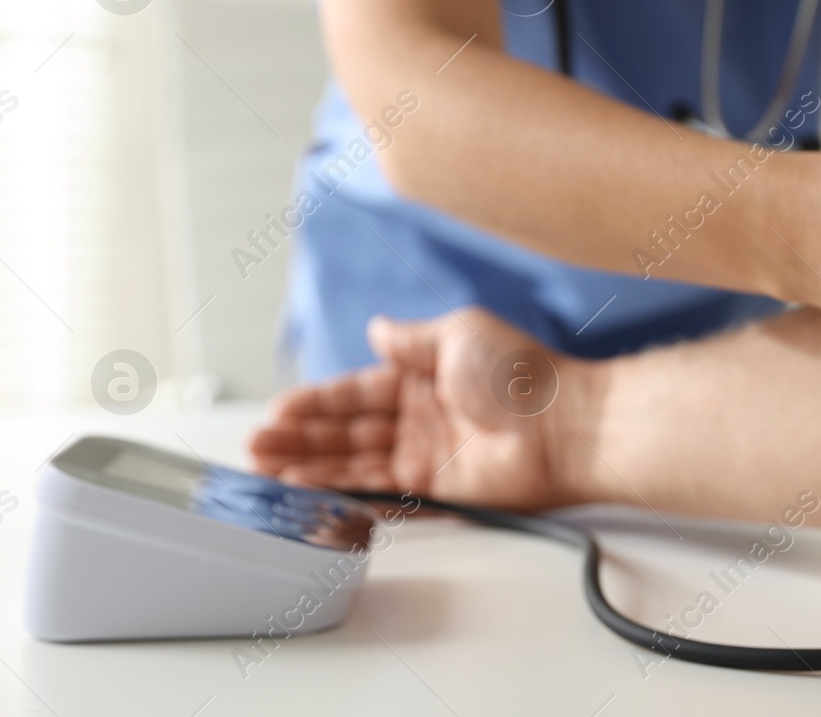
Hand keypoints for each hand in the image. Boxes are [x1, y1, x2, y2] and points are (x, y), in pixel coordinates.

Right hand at [249, 309, 582, 510]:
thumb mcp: (459, 333)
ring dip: (308, 466)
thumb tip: (378, 327)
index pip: (357, 392)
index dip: (317, 402)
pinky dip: (341, 492)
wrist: (564, 425)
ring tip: (264, 470)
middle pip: (347, 432)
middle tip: (255, 446)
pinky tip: (308, 492)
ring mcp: (426, 457)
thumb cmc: (521, 373)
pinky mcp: (436, 492)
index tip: (278, 409)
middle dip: (299, 438)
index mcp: (424, 377)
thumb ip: (411, 339)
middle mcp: (421, 419)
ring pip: (354, 464)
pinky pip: (379, 493)